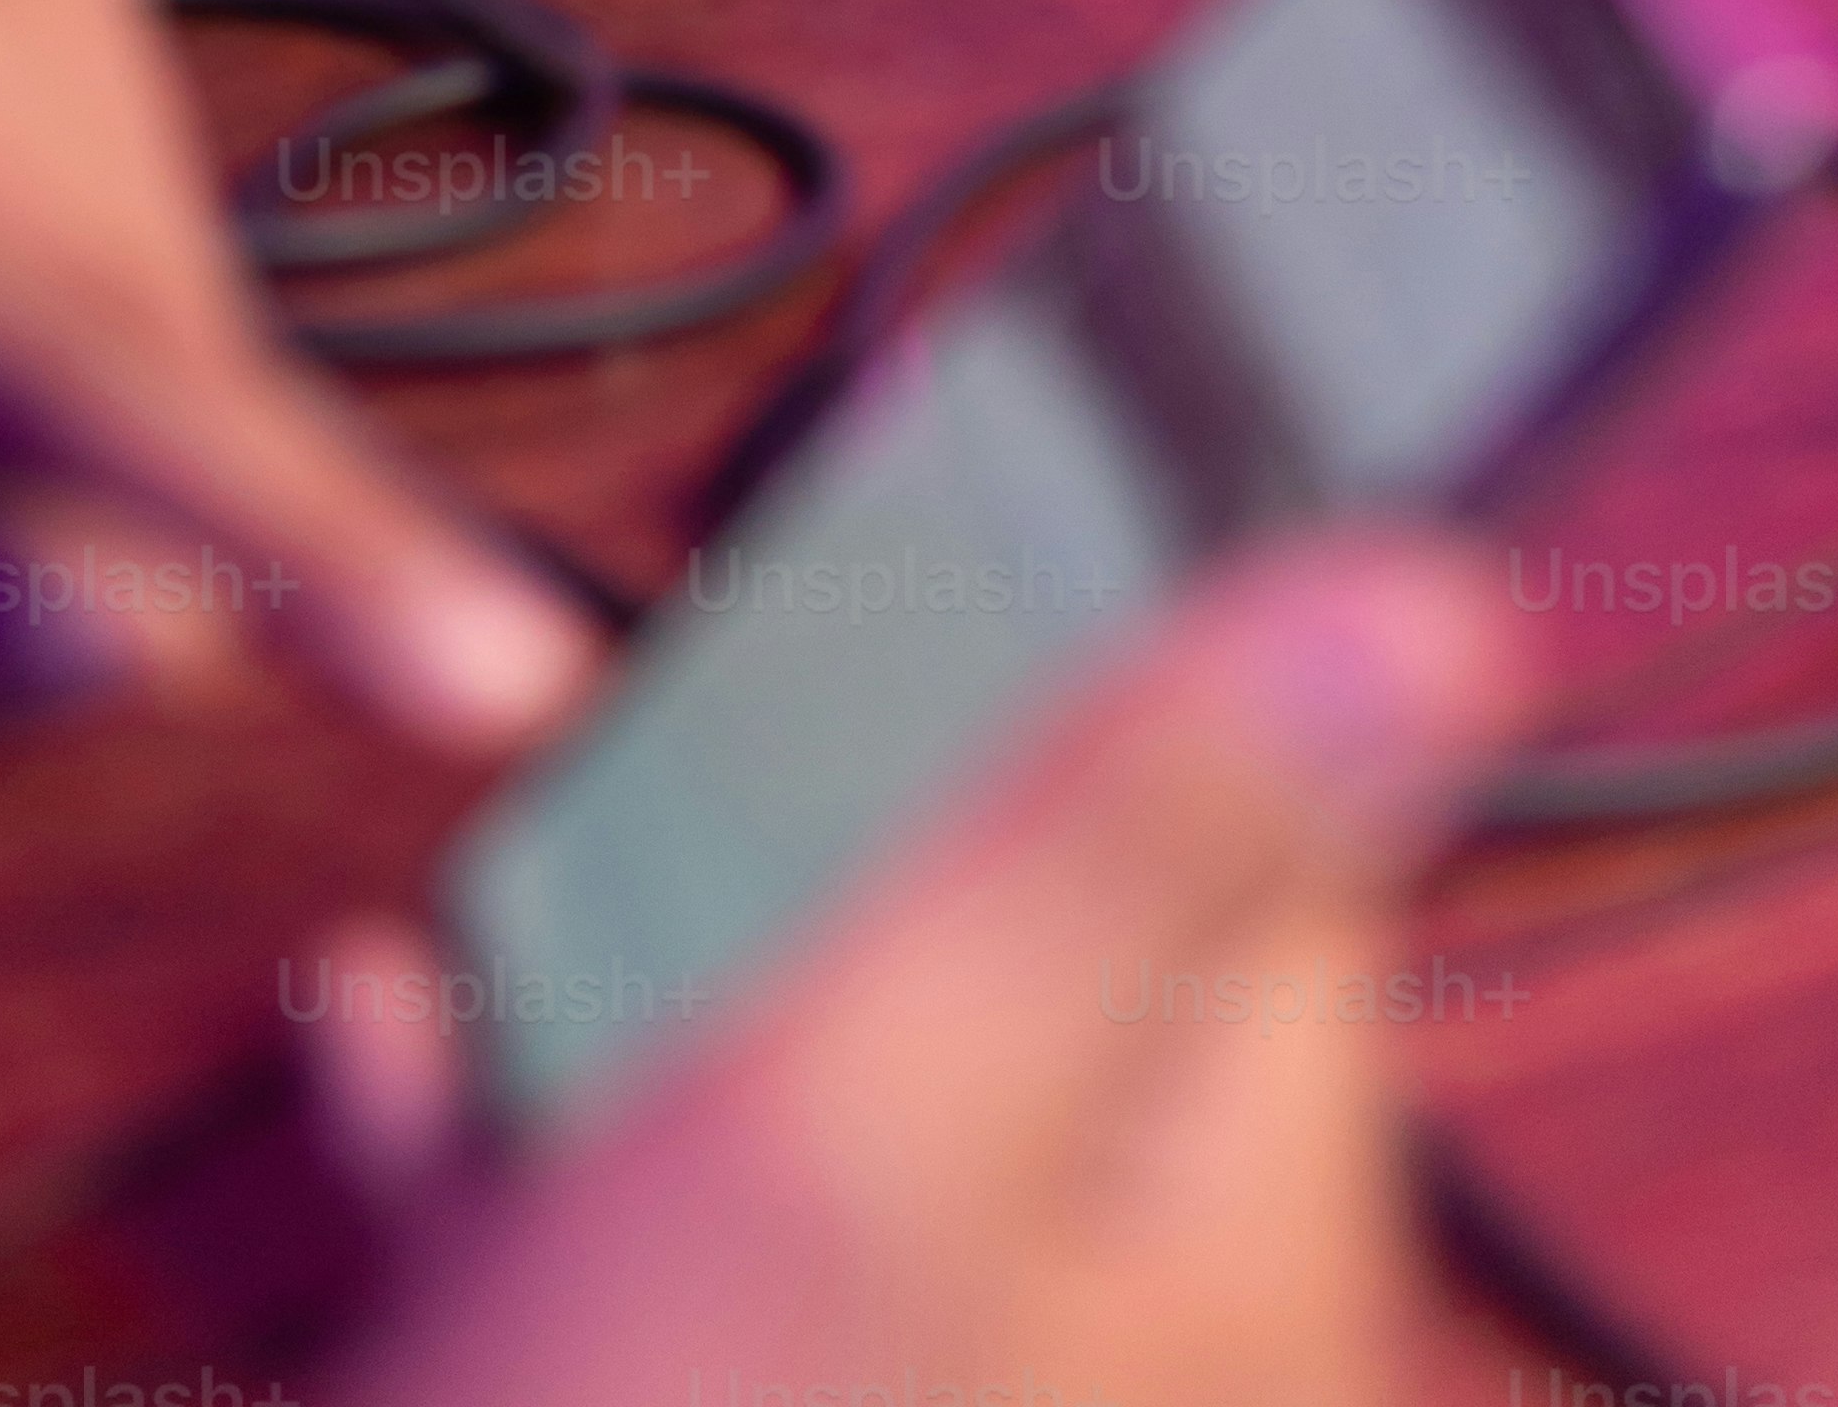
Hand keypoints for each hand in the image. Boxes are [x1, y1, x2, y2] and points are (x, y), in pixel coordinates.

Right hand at [306, 529, 1525, 1406]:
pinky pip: (666, 1265)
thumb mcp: (887, 1097)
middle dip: (800, 814)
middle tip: (635, 715)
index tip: (924, 514)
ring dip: (638, 958)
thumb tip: (1448, 592)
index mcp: (1227, 1240)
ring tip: (479, 887)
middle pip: (1008, 962)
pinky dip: (533, 1141)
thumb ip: (1146, 828)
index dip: (1107, 648)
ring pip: (812, 1101)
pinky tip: (388, 1048)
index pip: (1258, 849)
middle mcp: (1115, 1350)